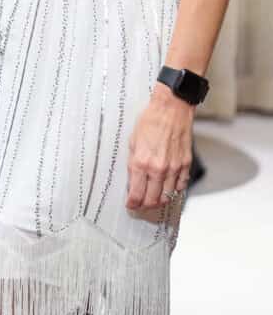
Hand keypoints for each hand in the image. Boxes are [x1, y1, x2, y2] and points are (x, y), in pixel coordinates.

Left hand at [126, 82, 193, 209]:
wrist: (171, 109)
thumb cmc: (150, 121)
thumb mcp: (132, 141)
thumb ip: (133, 163)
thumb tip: (133, 180)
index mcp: (141, 163)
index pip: (136, 194)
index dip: (132, 203)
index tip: (130, 205)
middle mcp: (158, 169)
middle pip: (152, 200)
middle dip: (144, 205)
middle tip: (140, 204)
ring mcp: (174, 168)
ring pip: (166, 196)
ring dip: (158, 200)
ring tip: (152, 198)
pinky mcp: (185, 165)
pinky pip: (180, 186)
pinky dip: (173, 190)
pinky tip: (167, 188)